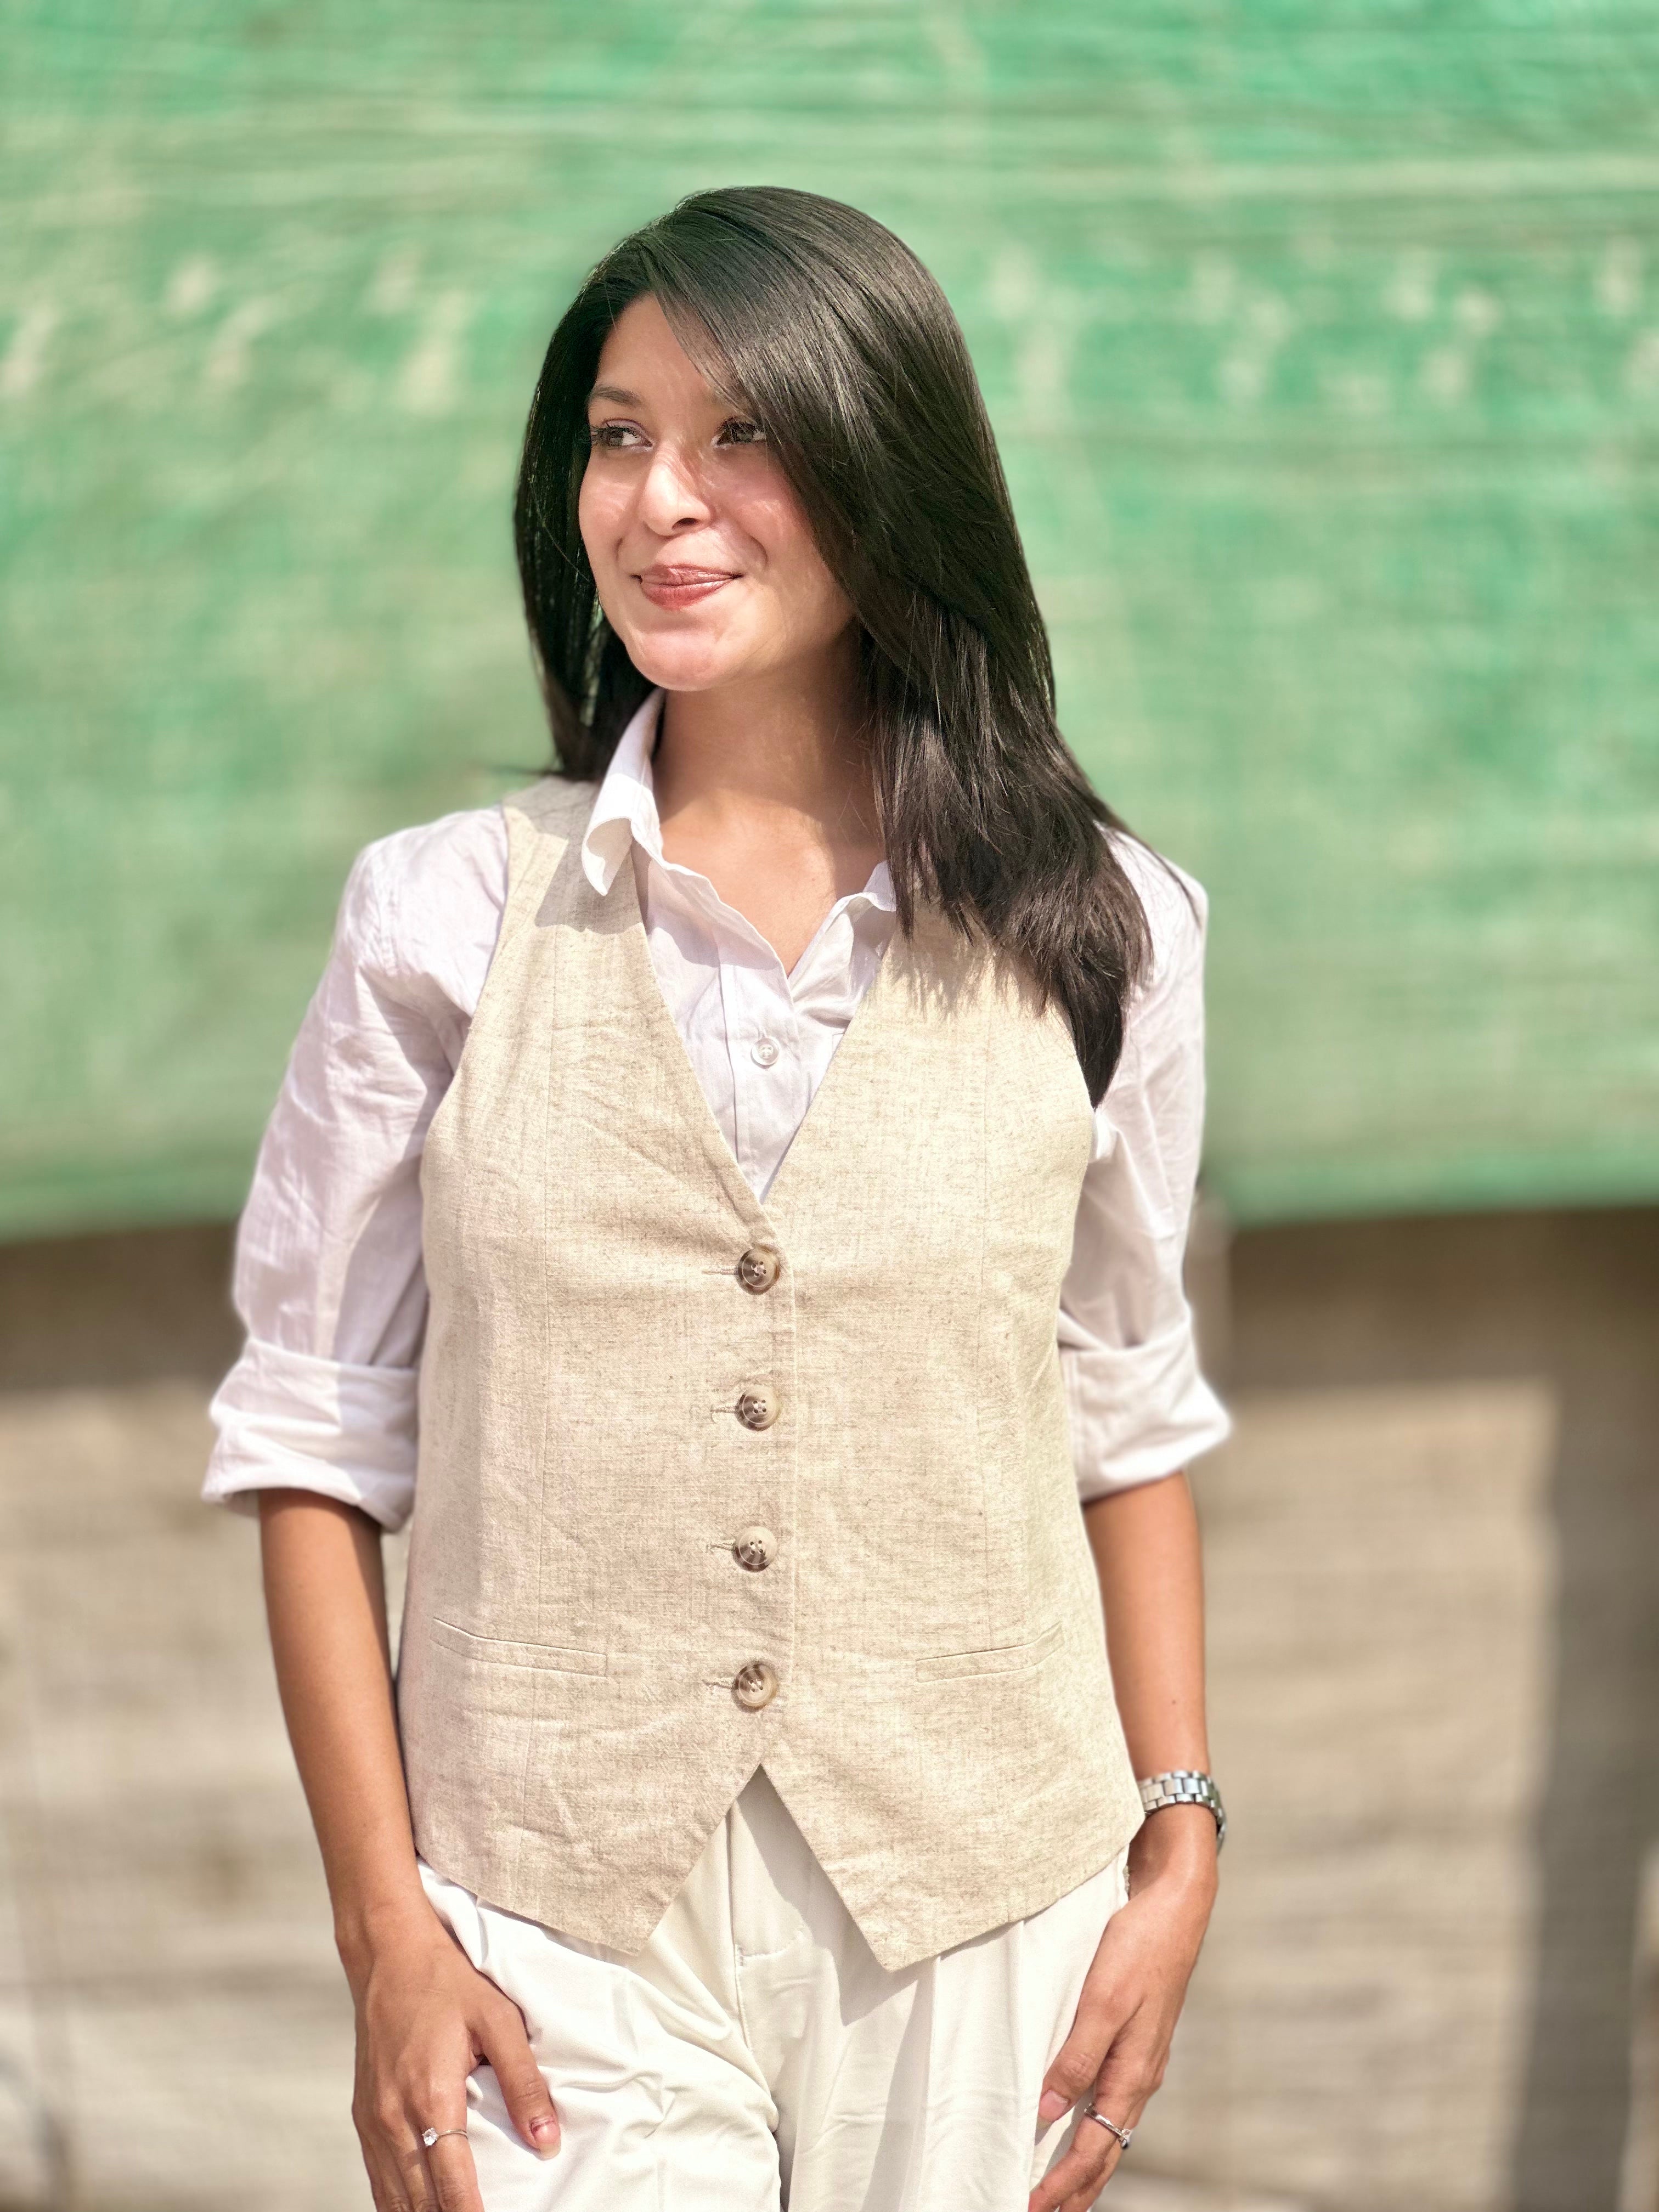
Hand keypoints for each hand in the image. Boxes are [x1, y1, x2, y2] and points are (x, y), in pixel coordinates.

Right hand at [344, 1901, 559, 2210]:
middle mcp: (393, 2118)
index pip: (452, 2184)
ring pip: (393, 2197)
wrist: (388, 1953)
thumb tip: (546, 2140)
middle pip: (420, 2202)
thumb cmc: (446, 1981)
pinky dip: (397, 2202)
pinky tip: (417, 2210)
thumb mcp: (498, 2020)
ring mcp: (373, 2120)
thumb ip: (523, 2082)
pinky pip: (378, 2177)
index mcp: (430, 2097)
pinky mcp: (363, 2115)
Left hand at [1028, 1807, 1217, 2211]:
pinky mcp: (1136, 2040)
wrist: (1175, 1905)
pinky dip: (1093, 2129)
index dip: (1062, 2184)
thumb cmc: (1139, 1947)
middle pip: (1106, 2152)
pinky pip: (1112, 2102)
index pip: (1094, 2150)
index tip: (1030, 2206)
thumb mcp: (1103, 2000)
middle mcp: (1139, 2077)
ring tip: (1058, 2191)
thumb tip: (1046, 2111)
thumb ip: (1077, 2056)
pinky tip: (1078, 2125)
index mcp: (1133, 2074)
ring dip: (1084, 2166)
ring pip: (1110, 2130)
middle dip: (1075, 2191)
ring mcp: (1140, 2060)